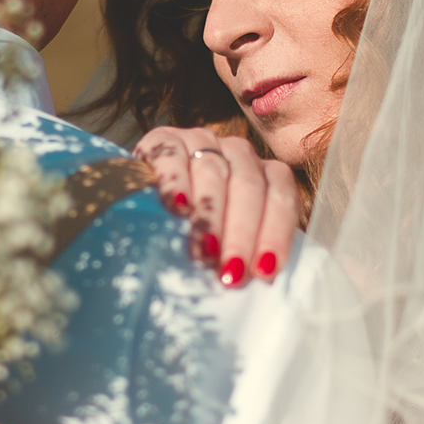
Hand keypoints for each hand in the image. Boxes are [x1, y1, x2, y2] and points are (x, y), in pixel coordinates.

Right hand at [132, 127, 300, 286]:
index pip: (281, 195)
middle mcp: (237, 151)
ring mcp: (200, 140)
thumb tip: (261, 283)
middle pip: (249, 186)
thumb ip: (248, 250)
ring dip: (209, 217)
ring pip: (213, 173)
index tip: (264, 272)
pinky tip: (176, 207)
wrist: (143, 197)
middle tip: (230, 273)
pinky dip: (175, 182)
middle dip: (241, 234)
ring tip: (203, 253)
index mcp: (263, 172)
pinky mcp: (163, 140)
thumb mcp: (228, 236)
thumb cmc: (193, 228)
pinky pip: (172, 157)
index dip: (276, 233)